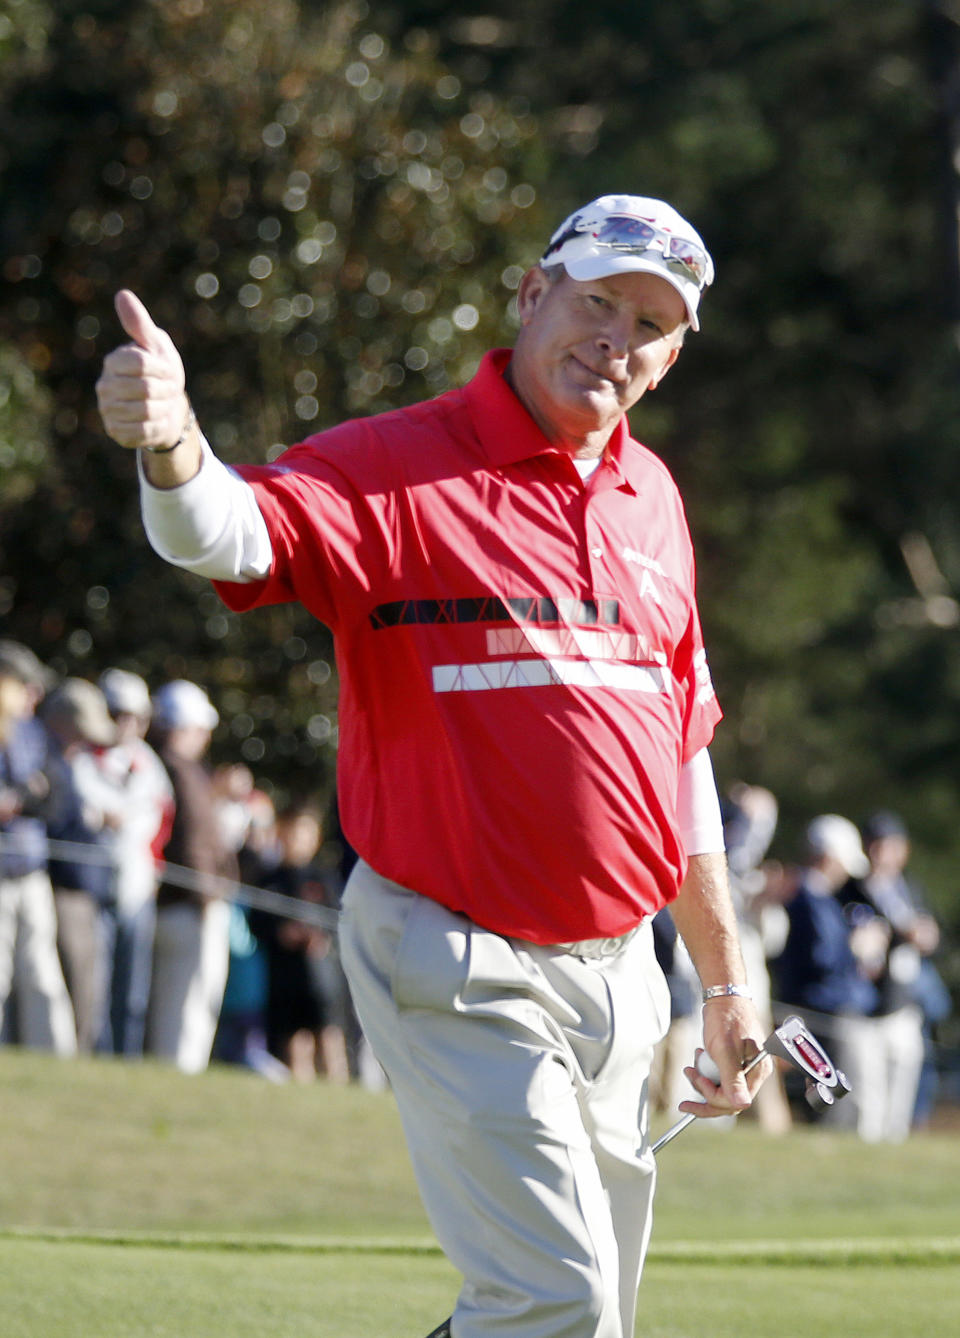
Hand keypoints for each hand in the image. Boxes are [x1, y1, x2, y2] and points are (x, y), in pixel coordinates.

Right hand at [96, 291, 188, 449]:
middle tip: (168, 389)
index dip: (163, 368)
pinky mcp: (116, 432)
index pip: (141, 363)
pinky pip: (144, 431)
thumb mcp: (156, 346)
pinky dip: (158, 426)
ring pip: (147, 411)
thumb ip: (140, 324)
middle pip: (146, 389)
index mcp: (114, 361)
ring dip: (164, 408)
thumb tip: (122, 294)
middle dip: (167, 390)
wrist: (167, 408)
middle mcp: (105, 386)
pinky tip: (156, 420)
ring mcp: (108, 410)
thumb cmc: (162, 372)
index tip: (168, 369)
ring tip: (162, 403)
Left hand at [678, 997, 771, 1119]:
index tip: (695, 1080)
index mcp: (758, 1071)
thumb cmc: (726, 1018)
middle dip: (705, 1092)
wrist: (724, 997)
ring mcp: (746, 1068)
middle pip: (730, 1100)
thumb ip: (732, 1078)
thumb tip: (741, 1105)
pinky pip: (720, 1078)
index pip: (736, 1101)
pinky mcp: (736, 1063)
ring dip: (704, 1080)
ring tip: (693, 1063)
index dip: (713, 1098)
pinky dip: (707, 1072)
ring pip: (722, 1090)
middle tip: (688, 1075)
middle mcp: (755, 1073)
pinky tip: (700, 1056)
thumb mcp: (725, 1049)